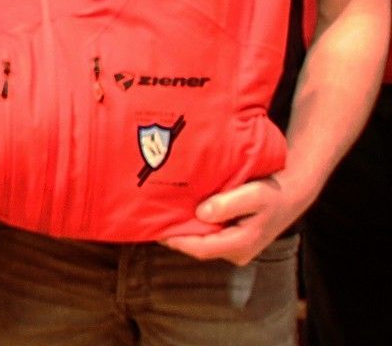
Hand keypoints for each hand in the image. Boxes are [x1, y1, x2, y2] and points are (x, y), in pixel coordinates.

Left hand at [160, 173, 301, 264]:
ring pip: (203, 242)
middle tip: (153, 220)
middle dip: (176, 236)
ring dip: (185, 231)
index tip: (156, 229)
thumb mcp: (253, 194)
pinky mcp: (233, 238)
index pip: (201, 248)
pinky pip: (209, 236)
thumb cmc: (273, 192)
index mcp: (242, 244)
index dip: (177, 241)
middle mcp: (237, 251)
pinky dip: (194, 227)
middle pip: (199, 247)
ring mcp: (235, 247)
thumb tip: (201, 213)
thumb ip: (228, 204)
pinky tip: (182, 214)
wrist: (291, 192)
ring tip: (162, 215)